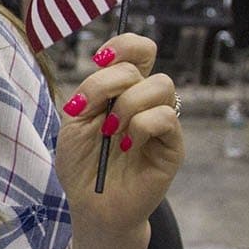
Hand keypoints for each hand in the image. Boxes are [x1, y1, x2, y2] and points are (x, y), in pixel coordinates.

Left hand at [54, 35, 183, 237]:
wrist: (92, 204)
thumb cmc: (83, 164)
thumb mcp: (75, 121)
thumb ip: (91, 92)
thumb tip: (107, 68)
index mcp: (122, 89)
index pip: (137, 50)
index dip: (123, 45)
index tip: (99, 59)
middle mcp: (145, 100)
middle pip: (146, 60)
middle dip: (111, 80)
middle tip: (93, 109)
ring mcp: (161, 121)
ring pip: (160, 85)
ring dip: (127, 105)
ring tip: (110, 132)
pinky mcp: (173, 145)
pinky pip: (165, 117)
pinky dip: (140, 127)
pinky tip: (126, 147)